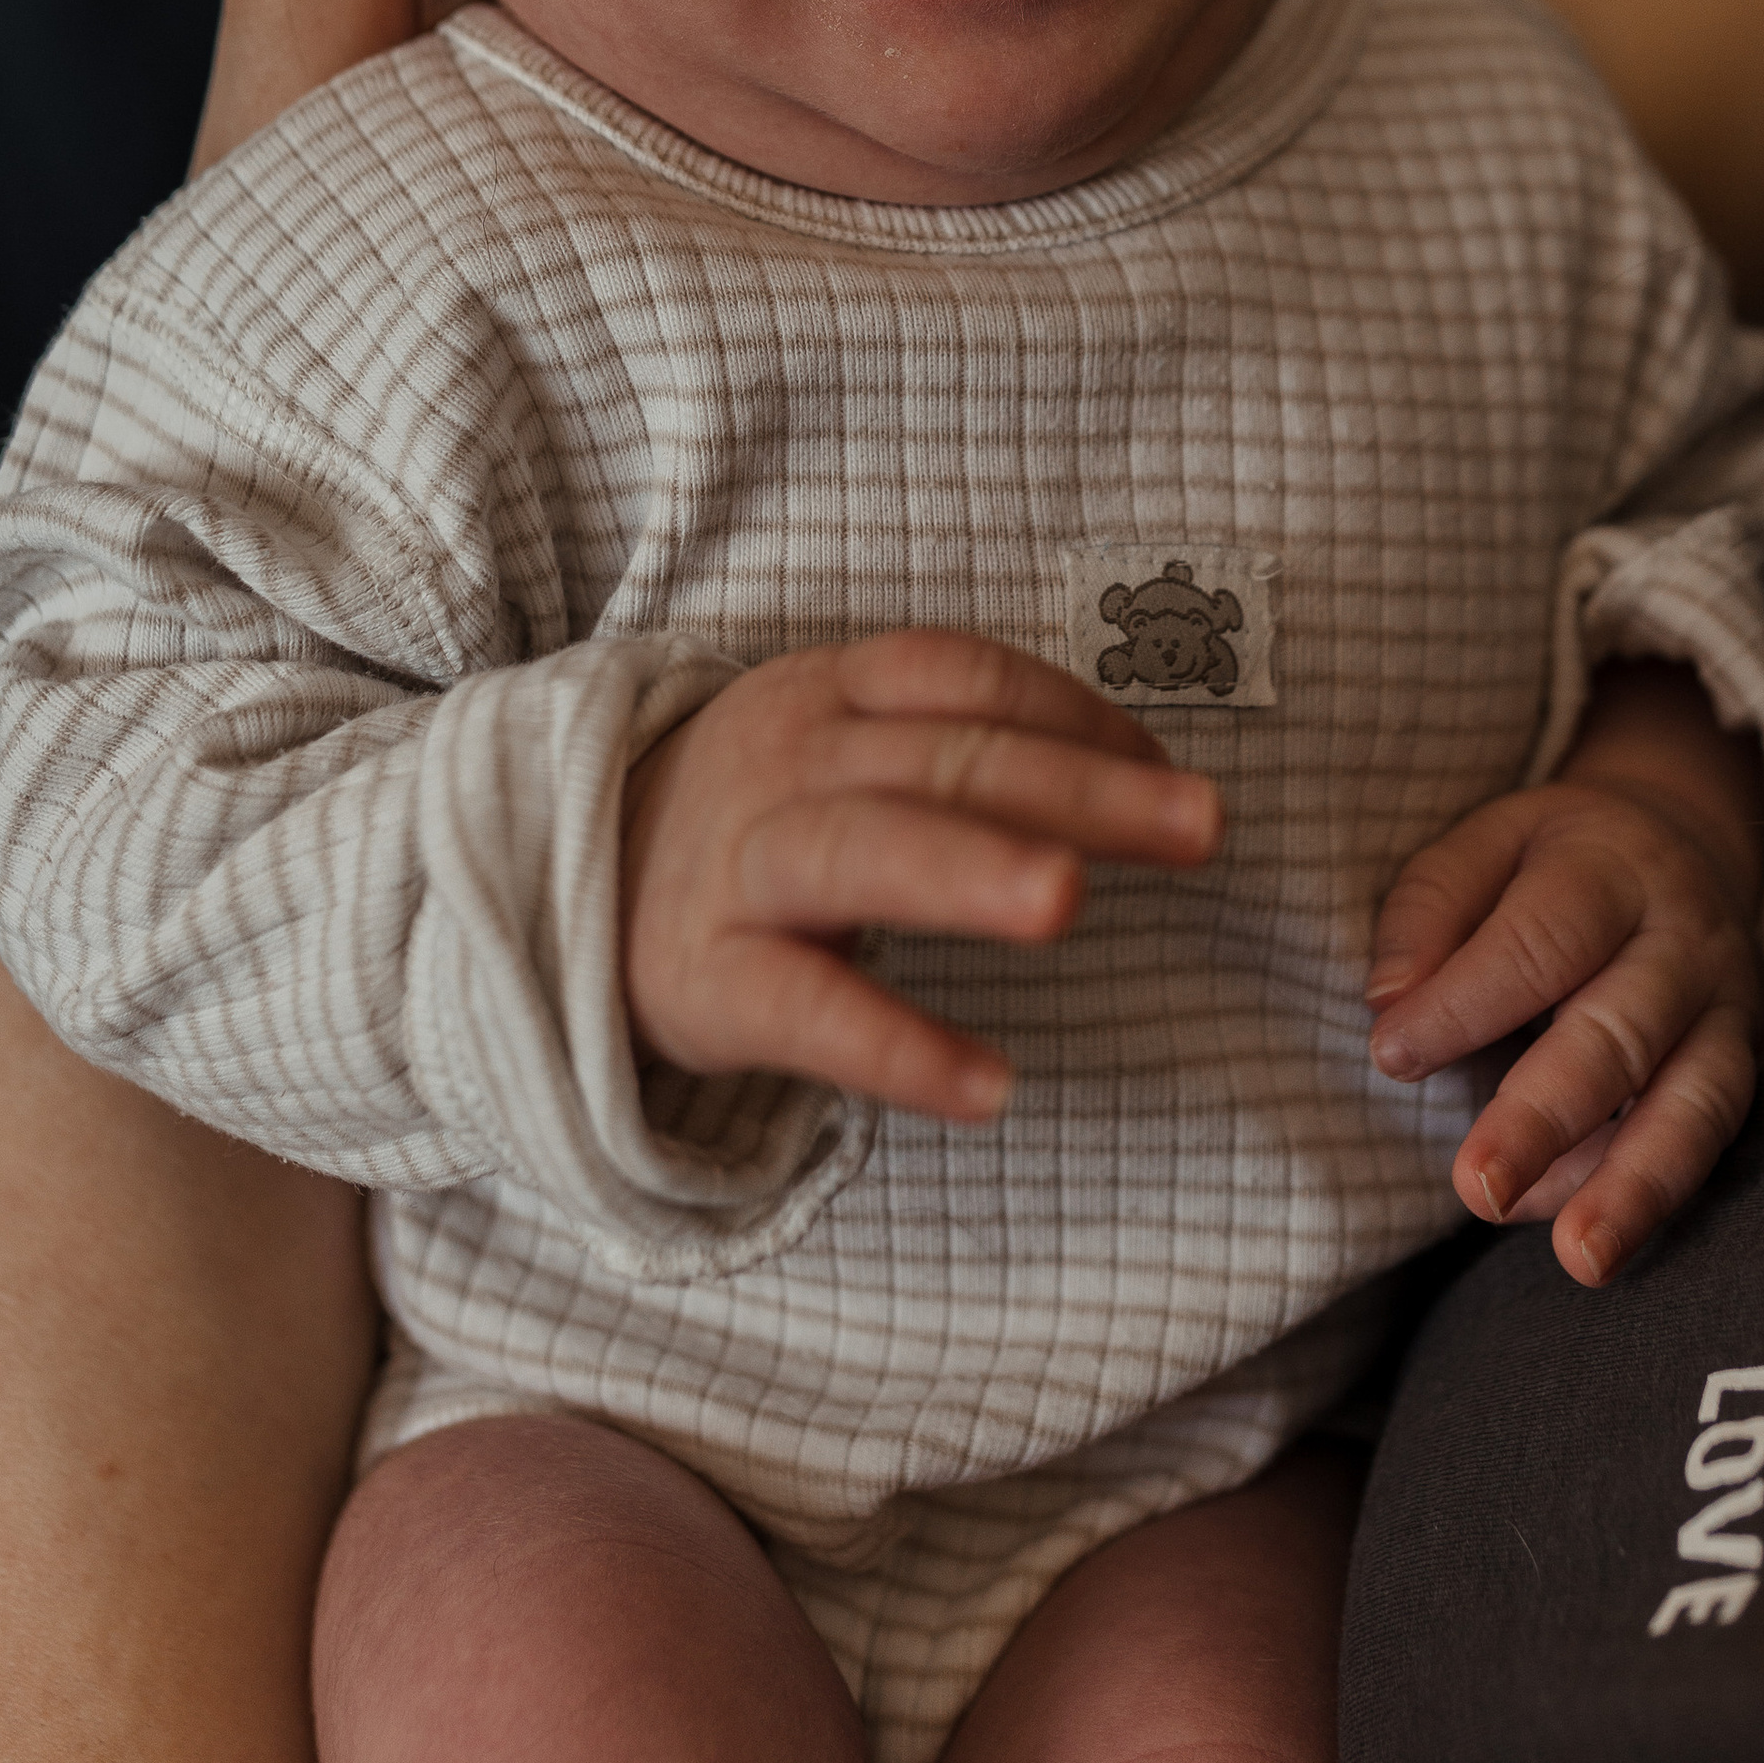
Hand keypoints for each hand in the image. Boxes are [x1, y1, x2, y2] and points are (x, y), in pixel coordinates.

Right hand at [620, 631, 1223, 1122]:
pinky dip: (895, 1045)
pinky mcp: (706, 981)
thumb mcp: (839, 746)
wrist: (562, 888)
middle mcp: (787, 761)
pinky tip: (986, 1084)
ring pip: (864, 851)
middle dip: (1081, 788)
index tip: (1172, 767)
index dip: (1074, 713)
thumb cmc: (756, 819)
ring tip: (1071, 903)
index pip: (964, 679)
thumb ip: (961, 747)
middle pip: (943, 760)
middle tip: (1201, 823)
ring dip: (971, 871)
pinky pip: (805, 1010)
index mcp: (830, 692)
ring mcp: (739, 865)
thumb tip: (1139, 776)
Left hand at [1363, 662, 1763, 1288]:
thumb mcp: (1484, 846)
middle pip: (1620, 1032)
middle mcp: (1683, 939)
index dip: (1465, 1002)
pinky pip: (1710, 1141)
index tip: (1392, 1057)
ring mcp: (1729, 1008)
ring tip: (1581, 1259)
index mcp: (1607, 867)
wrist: (1687, 846)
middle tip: (1478, 1186)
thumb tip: (1388, 1005)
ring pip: (1695, 1102)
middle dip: (1547, 1115)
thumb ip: (1429, 913)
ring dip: (1634, 1185)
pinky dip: (1650, 1194)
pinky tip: (1591, 1241)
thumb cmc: (1554, 863)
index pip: (1539, 939)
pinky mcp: (1748, 1066)